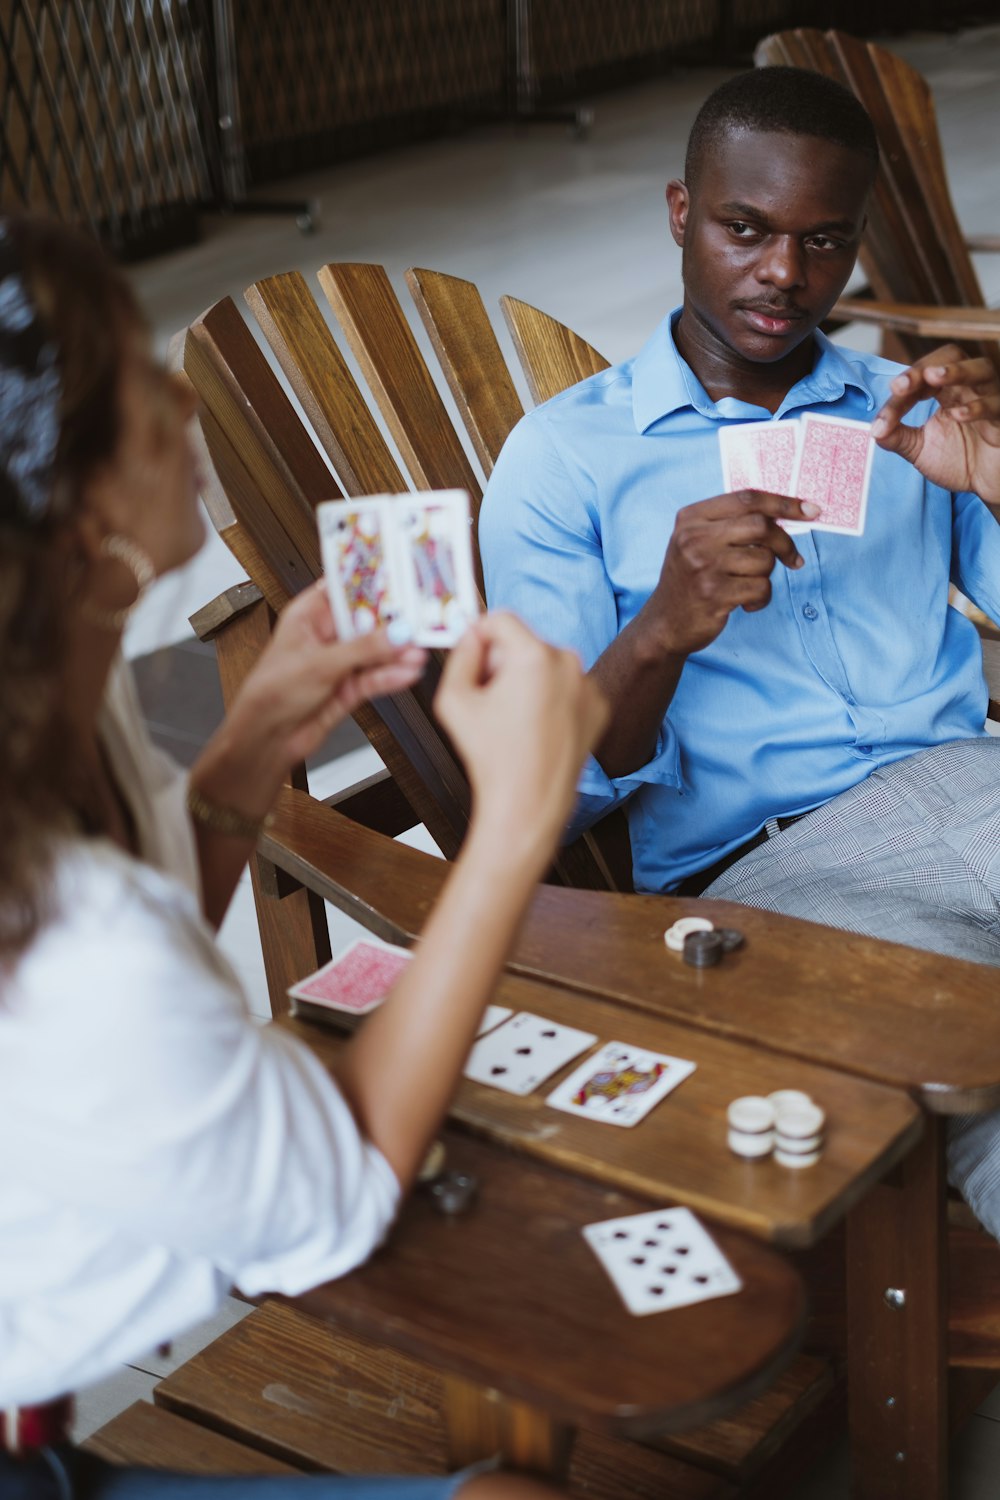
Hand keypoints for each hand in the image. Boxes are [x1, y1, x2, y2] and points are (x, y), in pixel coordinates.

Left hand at [199, 582, 426, 818]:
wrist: (267, 738)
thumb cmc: (271, 694)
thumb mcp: (319, 664)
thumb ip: (362, 649)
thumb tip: (396, 634)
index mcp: (308, 616)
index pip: (345, 590)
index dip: (371, 584)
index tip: (399, 578)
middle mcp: (325, 636)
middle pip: (367, 622)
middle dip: (393, 623)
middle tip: (420, 620)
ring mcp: (339, 663)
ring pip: (375, 652)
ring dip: (397, 653)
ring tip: (418, 652)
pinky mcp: (348, 688)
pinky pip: (375, 677)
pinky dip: (391, 676)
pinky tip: (407, 673)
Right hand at [435, 612, 607, 852]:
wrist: (530, 803)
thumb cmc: (492, 757)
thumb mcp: (454, 699)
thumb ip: (460, 655)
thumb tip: (471, 635)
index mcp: (533, 655)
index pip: (501, 618)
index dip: (480, 634)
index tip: (473, 653)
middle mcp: (568, 662)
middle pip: (525, 642)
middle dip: (504, 663)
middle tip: (490, 699)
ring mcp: (588, 685)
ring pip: (547, 665)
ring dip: (528, 680)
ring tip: (514, 720)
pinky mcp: (599, 706)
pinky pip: (567, 688)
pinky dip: (552, 700)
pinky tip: (538, 729)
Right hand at [649, 490, 818, 655]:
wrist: (665, 624)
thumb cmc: (690, 579)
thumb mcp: (698, 542)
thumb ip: (731, 524)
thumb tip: (786, 515)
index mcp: (691, 518)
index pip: (747, 498)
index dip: (784, 503)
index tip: (811, 510)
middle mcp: (694, 539)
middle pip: (761, 525)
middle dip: (784, 543)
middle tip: (793, 559)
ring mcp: (703, 567)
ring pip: (764, 560)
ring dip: (767, 576)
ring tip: (748, 586)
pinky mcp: (714, 594)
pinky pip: (761, 588)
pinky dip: (761, 599)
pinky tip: (744, 604)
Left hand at [872, 345, 999, 502]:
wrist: (985, 484)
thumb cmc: (959, 460)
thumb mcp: (920, 449)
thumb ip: (897, 438)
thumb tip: (874, 430)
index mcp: (947, 390)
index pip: (921, 377)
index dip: (900, 394)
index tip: (883, 420)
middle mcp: (969, 387)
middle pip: (952, 356)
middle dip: (925, 366)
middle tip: (902, 384)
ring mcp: (990, 399)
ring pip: (982, 370)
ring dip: (957, 371)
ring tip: (935, 378)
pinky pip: (996, 405)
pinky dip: (977, 407)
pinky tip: (957, 415)